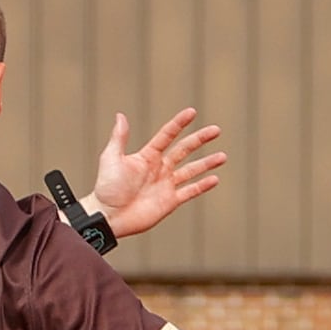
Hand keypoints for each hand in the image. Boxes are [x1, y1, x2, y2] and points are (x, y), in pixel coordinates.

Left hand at [91, 108, 225, 237]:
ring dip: (207, 163)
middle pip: (185, 150)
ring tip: (223, 156)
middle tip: (216, 130)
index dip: (179, 124)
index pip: (167, 135)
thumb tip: (121, 116)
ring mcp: (166, 184)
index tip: (192, 113)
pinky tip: (215, 179)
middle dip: (200, 140)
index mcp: (147, 156)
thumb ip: (119, 138)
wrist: (109, 216)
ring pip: (192, 170)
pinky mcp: (170, 201)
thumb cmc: (107, 187)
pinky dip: (203, 186)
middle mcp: (160, 168)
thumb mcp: (111, 158)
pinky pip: (190, 191)